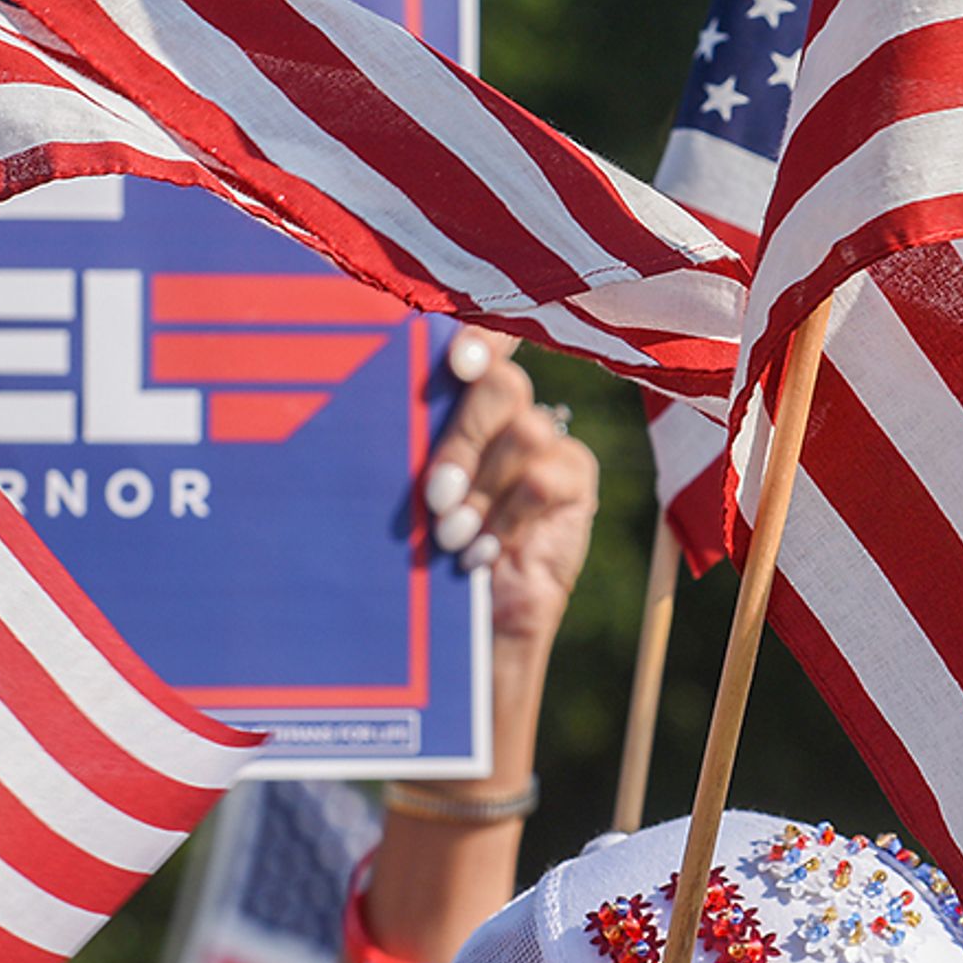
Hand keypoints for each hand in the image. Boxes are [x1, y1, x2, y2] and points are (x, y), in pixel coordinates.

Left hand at [421, 333, 598, 666]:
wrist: (464, 625)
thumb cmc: (420, 550)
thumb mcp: (408, 492)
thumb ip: (413, 445)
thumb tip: (387, 399)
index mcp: (461, 400)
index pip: (482, 344)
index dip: (482, 337)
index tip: (458, 362)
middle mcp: (508, 412)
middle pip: (503, 385)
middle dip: (463, 441)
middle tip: (436, 496)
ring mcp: (548, 444)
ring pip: (527, 431)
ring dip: (482, 490)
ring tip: (453, 538)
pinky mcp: (575, 480)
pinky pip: (545, 479)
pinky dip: (507, 516)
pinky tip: (483, 552)